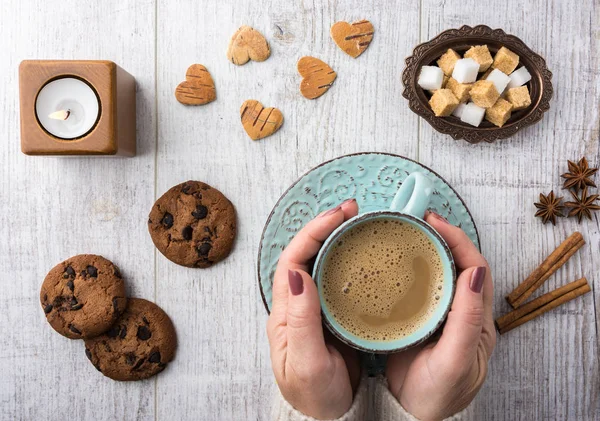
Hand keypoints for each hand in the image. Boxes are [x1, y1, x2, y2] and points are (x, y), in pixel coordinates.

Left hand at [267, 199, 360, 419]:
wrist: (329, 418)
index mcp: (286, 312)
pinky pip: (338, 277)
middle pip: (306, 253)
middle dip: (325, 226)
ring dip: (337, 237)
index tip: (337, 216)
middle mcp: (298, 304)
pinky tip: (365, 252)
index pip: (293, 259)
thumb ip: (301, 320)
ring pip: (321, 261)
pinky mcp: (334, 314)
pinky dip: (349, 258)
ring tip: (358, 221)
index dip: (313, 232)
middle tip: (352, 209)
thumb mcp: (307, 362)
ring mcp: (315, 307)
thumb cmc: (314, 396)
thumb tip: (298, 273)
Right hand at [386, 212, 496, 420]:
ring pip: (438, 272)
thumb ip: (466, 320)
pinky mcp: (417, 318)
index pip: (473, 267)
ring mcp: (438, 314)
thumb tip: (474, 272)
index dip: (457, 240)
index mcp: (476, 318)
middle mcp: (460, 311)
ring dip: (427, 249)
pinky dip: (409, 267)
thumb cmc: (440, 393)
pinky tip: (393, 262)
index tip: (435, 223)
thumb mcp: (456, 360)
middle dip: (442, 237)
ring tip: (408, 232)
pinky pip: (418, 285)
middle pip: (457, 263)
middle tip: (419, 220)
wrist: (413, 415)